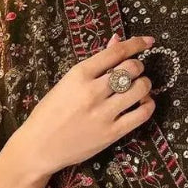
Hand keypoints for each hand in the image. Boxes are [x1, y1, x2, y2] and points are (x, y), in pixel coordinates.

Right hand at [14, 33, 156, 178]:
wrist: (38, 147)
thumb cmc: (49, 113)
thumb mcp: (67, 83)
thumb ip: (94, 63)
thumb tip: (117, 40)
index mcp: (79, 74)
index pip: (116, 52)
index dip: (136, 43)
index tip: (147, 41)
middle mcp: (93, 91)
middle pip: (131, 68)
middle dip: (138, 66)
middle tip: (135, 72)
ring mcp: (103, 113)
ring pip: (140, 89)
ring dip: (145, 84)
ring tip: (139, 88)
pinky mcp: (112, 133)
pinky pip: (142, 114)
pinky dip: (148, 105)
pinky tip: (143, 104)